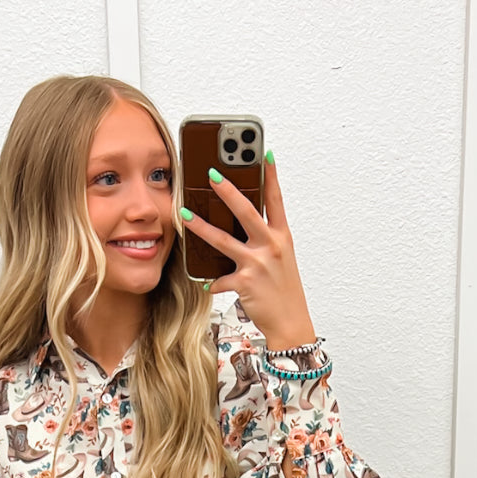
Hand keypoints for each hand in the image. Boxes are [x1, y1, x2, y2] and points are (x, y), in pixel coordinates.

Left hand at [184, 155, 314, 345]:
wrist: (291, 323)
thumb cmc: (285, 292)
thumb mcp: (282, 261)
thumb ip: (265, 242)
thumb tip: (242, 230)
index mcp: (282, 237)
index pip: (276, 200)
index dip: (270, 176)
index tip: (264, 154)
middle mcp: (271, 246)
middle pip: (246, 211)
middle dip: (228, 190)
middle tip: (211, 174)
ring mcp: (258, 263)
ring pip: (223, 240)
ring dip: (201, 227)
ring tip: (185, 214)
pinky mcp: (245, 282)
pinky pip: (220, 278)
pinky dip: (213, 282)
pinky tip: (207, 284)